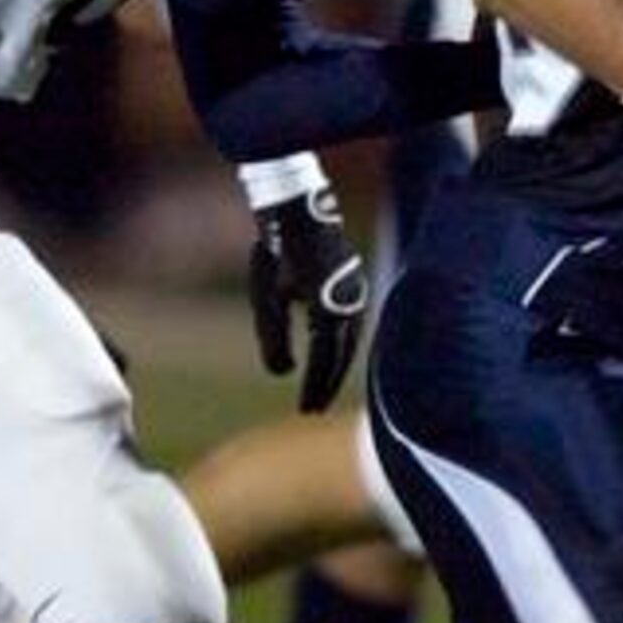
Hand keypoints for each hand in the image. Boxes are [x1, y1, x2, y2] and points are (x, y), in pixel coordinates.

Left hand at [248, 185, 367, 410]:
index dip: (314, 388)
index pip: (325, 360)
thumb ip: (273, 338)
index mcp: (329, 309)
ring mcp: (356, 293)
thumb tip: (281, 374)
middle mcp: (350, 304)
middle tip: (314, 409)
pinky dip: (342, 346)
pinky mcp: (354, 285)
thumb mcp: (267, 297)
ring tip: (323, 388)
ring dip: (338, 366)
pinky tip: (332, 355)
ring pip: (352, 342)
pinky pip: (353, 326)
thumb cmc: (278, 253)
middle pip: (343, 356)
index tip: (305, 410)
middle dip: (329, 384)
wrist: (300, 211)